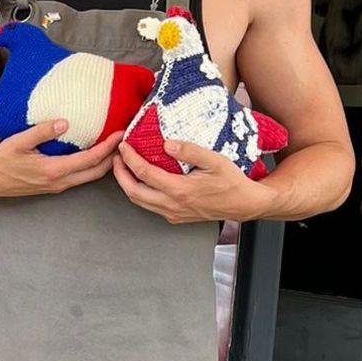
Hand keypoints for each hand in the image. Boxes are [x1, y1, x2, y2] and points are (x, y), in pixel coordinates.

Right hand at [0, 121, 121, 198]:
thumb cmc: (1, 161)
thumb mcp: (18, 142)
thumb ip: (42, 131)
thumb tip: (65, 122)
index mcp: (54, 170)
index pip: (90, 159)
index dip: (108, 147)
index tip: (120, 134)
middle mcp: (60, 182)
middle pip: (96, 172)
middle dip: (112, 157)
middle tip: (123, 141)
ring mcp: (57, 186)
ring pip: (89, 177)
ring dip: (103, 164)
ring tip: (111, 147)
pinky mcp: (53, 186)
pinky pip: (79, 177)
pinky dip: (91, 167)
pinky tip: (91, 155)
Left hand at [113, 139, 276, 223]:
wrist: (245, 204)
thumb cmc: (232, 182)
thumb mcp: (215, 161)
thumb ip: (190, 151)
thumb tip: (166, 144)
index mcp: (180, 190)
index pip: (144, 174)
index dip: (129, 158)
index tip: (123, 146)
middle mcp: (173, 205)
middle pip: (133, 192)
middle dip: (119, 174)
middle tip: (116, 157)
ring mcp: (173, 213)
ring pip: (139, 202)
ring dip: (127, 184)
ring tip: (124, 167)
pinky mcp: (176, 217)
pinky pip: (150, 206)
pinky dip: (140, 192)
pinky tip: (142, 180)